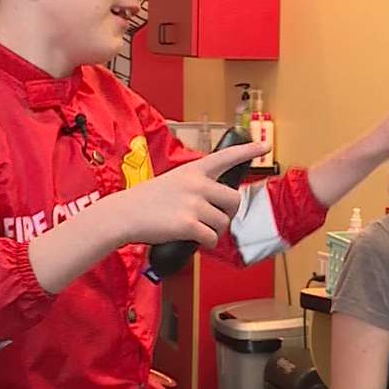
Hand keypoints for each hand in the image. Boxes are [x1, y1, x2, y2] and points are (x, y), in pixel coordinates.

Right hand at [118, 141, 268, 247]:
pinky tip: (194, 240)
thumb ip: (196, 187)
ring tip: (195, 229)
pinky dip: (206, 243)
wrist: (123, 215)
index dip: (248, 150)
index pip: (225, 157)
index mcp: (193, 171)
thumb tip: (216, 205)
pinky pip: (212, 238)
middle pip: (234, 200)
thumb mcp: (172, 182)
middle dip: (228, 213)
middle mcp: (197, 184)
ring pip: (223, 222)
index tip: (265, 145)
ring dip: (213, 230)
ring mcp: (193, 204)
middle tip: (214, 219)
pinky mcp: (189, 225)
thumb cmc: (145, 202)